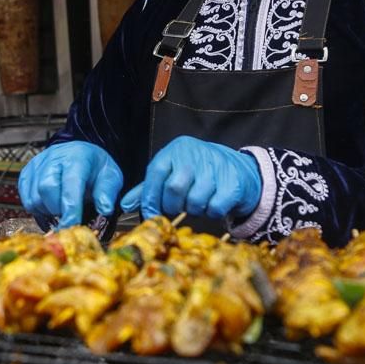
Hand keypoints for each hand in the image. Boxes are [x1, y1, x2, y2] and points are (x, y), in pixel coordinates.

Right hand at [18, 141, 122, 227]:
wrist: (81, 154)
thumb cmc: (95, 168)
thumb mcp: (110, 177)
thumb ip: (107, 194)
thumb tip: (105, 210)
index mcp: (77, 158)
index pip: (70, 184)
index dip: (70, 208)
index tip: (73, 226)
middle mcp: (53, 158)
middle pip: (46, 189)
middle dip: (58, 210)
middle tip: (70, 215)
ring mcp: (37, 165)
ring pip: (33, 197)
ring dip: (47, 211)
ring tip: (62, 208)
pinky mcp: (26, 174)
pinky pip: (26, 199)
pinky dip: (37, 209)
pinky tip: (50, 207)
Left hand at [120, 136, 260, 220]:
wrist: (239, 169)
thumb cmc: (199, 172)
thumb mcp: (173, 172)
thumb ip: (149, 188)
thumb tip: (125, 205)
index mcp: (176, 149)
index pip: (155, 172)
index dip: (150, 196)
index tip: (151, 213)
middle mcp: (195, 154)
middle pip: (174, 188)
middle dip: (173, 205)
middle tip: (179, 207)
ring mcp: (216, 166)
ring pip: (195, 200)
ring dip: (194, 210)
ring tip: (198, 204)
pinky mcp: (233, 182)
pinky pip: (215, 207)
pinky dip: (212, 212)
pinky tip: (213, 205)